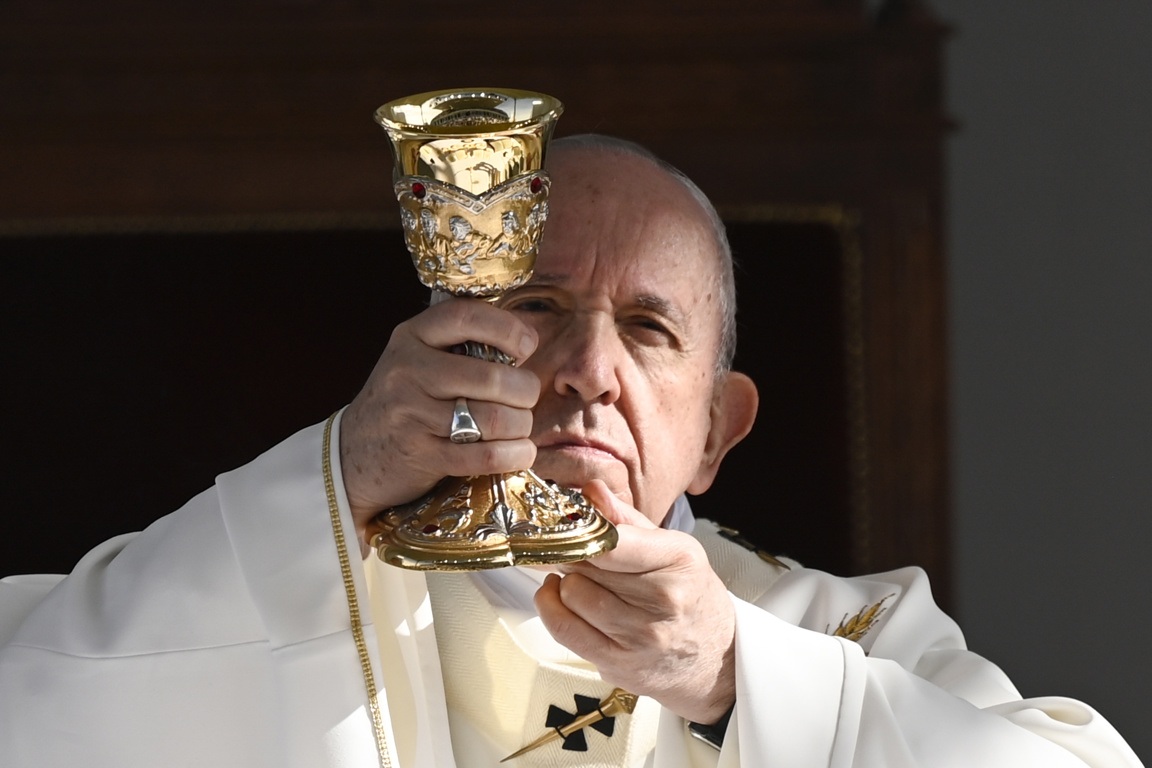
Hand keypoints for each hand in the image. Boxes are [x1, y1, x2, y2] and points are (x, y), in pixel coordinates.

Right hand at [340, 298, 540, 542]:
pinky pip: (484, 456)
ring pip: (493, 418)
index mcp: (411, 337)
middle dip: (525, 390)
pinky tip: (519, 451)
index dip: (507, 328)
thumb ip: (459, 346)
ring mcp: (412, 415)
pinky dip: (514, 455)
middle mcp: (408, 372)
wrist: (351, 454)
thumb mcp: (417, 359)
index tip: (528, 345)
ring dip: (521, 426)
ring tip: (519, 427)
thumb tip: (525, 343)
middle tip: (525, 398)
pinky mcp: (422, 455)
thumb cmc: (402, 401)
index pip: (465, 317)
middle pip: (491, 377)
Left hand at [534, 481, 736, 723]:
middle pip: (586, 564)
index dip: (582, 530)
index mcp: (679, 561)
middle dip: (573, 553)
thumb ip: (627, 519)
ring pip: (570, 594)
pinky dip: (551, 608)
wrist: (716, 657)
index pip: (613, 541)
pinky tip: (560, 596)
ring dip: (566, 583)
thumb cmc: (690, 594)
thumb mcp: (673, 548)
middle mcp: (663, 600)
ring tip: (581, 577)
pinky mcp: (617, 664)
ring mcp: (640, 637)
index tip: (569, 525)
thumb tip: (591, 491)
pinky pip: (563, 629)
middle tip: (576, 550)